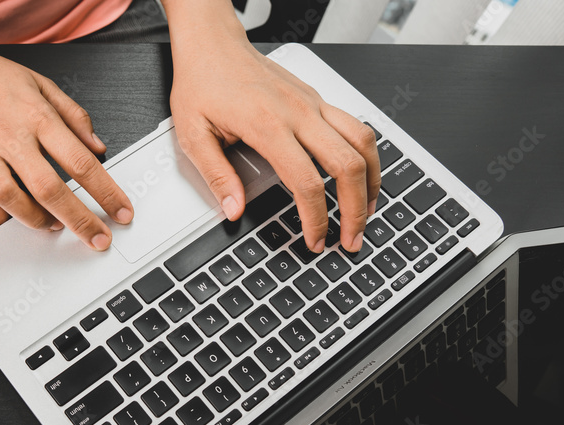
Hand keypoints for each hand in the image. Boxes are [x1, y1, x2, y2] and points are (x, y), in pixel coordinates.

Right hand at [0, 40, 132, 249]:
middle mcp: (11, 138)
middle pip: (51, 190)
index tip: (121, 212)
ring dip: (40, 222)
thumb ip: (74, 117)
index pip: (80, 162)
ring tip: (56, 225)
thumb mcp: (42, 85)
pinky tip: (18, 217)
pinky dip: (4, 219)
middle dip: (80, 220)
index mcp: (36, 117)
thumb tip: (98, 148)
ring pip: (14, 202)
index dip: (106, 192)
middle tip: (99, 239)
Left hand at [167, 16, 379, 252]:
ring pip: (364, 143)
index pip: (307, 182)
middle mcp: (299, 112)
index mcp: (268, 125)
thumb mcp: (192, 134)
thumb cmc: (202, 83)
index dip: (316, 219)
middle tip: (350, 239)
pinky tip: (361, 178)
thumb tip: (233, 210)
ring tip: (365, 213)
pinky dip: (366, 157)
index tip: (314, 240)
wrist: (213, 45)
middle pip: (348, 166)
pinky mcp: (317, 99)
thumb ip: (216, 175)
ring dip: (371, 182)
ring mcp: (313, 104)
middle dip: (355, 209)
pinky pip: (357, 128)